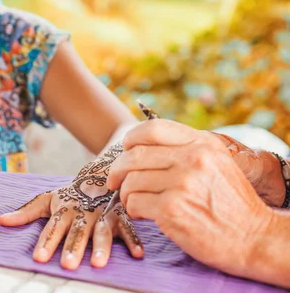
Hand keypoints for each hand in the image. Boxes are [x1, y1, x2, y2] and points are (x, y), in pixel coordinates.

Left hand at [0, 144, 143, 269]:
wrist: (100, 171)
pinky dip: (134, 241)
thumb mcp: (48, 200)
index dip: (46, 242)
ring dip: (102, 247)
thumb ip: (26, 212)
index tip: (39, 258)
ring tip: (98, 264)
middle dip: (73, 248)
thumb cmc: (71, 193)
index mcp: (65, 210)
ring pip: (102, 232)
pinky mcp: (121, 215)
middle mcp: (84, 213)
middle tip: (68, 265)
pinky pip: (129, 228)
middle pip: (77, 232)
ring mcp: (103, 214)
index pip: (53, 228)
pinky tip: (137, 255)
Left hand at [107, 120, 273, 278]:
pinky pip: (135, 202)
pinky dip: (131, 208)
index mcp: (202, 143)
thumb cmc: (233, 202)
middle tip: (113, 179)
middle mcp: (192, 158)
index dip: (131, 138)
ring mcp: (181, 183)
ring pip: (131, 179)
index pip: (152, 129)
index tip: (125, 150)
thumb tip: (148, 143)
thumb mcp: (218, 161)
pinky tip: (141, 213)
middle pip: (135, 154)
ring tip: (132, 200)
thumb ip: (188, 148)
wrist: (254, 237)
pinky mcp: (172, 210)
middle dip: (118, 168)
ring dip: (125, 191)